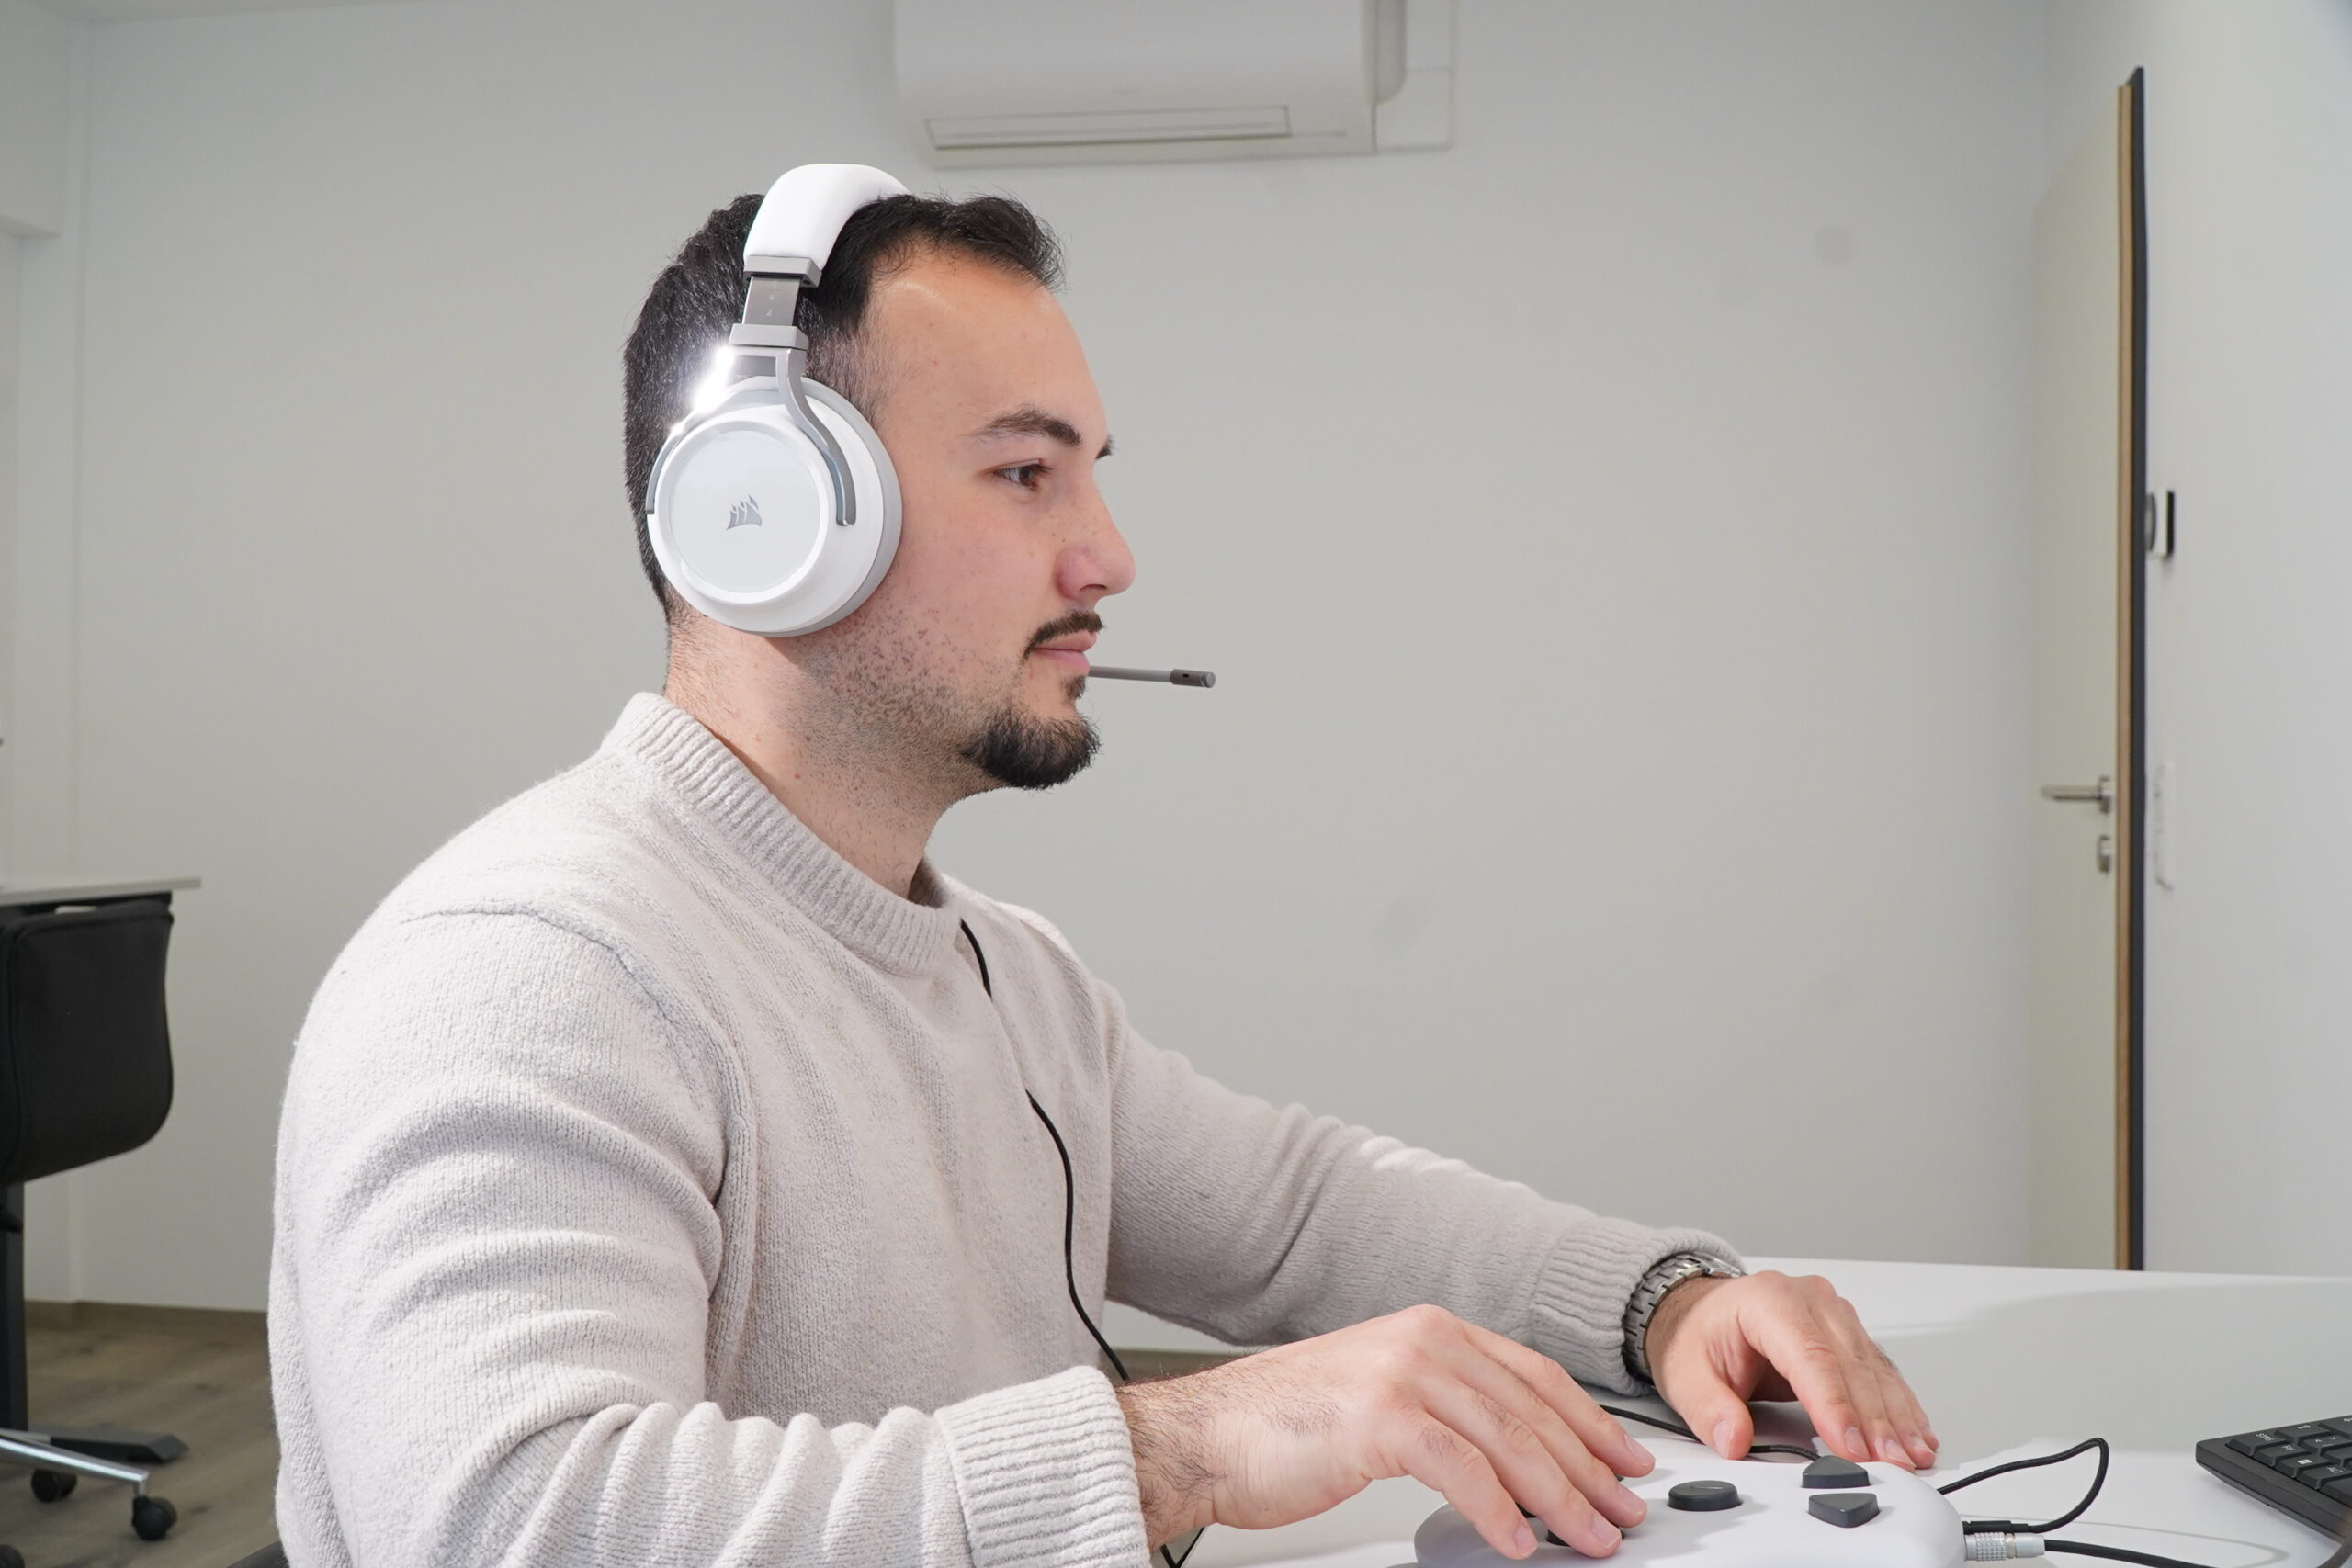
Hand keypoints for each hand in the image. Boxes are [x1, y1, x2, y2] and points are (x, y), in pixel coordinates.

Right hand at [1116, 1304, 1652, 1559]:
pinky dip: (1498, 1510)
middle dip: (1588, 1469)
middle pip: (1533, 1410)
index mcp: (1429, 1331)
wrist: (1206, 1435)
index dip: (1590, 1422)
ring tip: (1587, 1536)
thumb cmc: (1283, 1426)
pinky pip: (1461, 1468)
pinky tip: (1517, 1541)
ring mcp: (1402, 1374)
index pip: (1535, 1376)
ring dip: (1559, 1497)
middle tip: (1622, 1513)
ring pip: (1508, 1439)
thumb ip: (1444, 1409)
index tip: (1626, 1460)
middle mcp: (1423, 1341)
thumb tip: (1513, 1457)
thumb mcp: (1379, 1396)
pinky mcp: (1379, 1418)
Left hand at [1642, 1270, 1938, 1470]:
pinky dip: (1899, 1405)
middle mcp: (1808, 1300)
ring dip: (1897, 1416)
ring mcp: (1832, 1314)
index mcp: (1768, 1300)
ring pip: (1873, 1368)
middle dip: (1876, 1419)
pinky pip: (1879, 1371)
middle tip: (1893, 1463)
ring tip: (1913, 1455)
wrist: (1696, 1312)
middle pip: (1851, 1364)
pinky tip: (1916, 1432)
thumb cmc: (1694, 1336)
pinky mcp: (1846, 1334)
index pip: (1811, 1355)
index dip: (1835, 1405)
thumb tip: (1735, 1439)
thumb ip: (1709, 1408)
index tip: (1852, 1446)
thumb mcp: (1683, 1373)